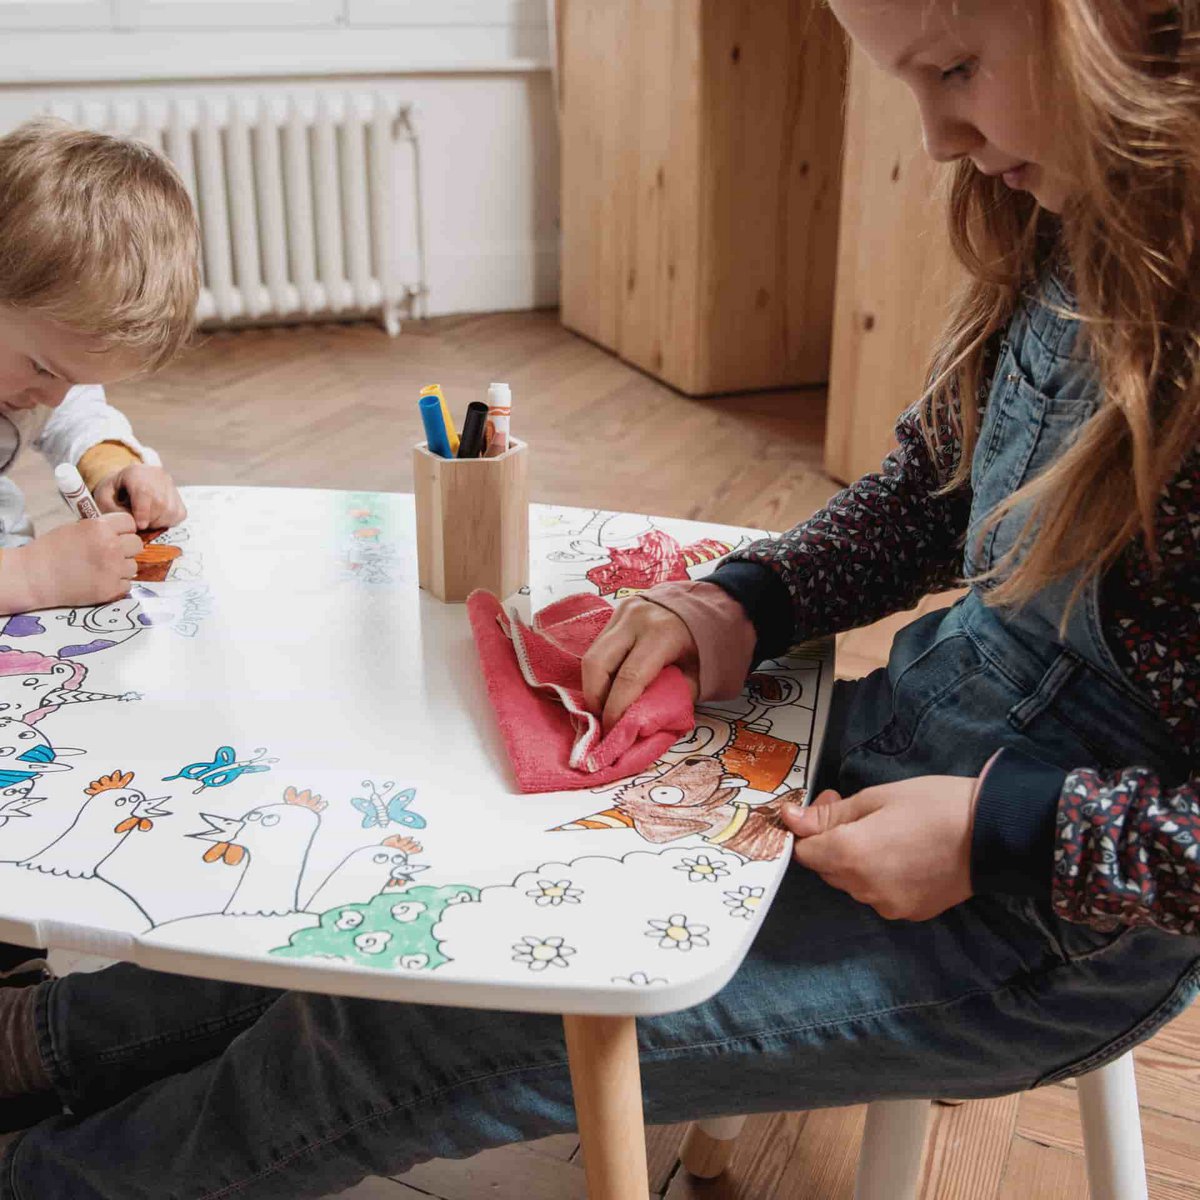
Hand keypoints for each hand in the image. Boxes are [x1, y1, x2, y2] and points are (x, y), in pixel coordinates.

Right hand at [2, 514, 141, 609]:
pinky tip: (100, 581)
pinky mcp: (111, 589)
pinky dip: (117, 584)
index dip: (123, 530)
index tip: (115, 536)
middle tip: (110, 554)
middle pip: (137, 544)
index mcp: (100, 528)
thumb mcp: (77, 528)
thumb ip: (101, 529)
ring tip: (102, 569)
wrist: (34, 577)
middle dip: (126, 548)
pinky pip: (127, 584)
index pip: (130, 523)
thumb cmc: (52, 550)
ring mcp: (113, 569)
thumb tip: (123, 532)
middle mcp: (111, 546)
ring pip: (134, 566)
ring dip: (122, 568)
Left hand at [94, 464, 186, 530]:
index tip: (139, 526)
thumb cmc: (113, 492)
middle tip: (139, 523)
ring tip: (146, 520)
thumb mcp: (104, 498)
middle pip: (160, 504)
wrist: (124, 483)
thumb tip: (133, 523)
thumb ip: (114, 511)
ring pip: (171, 510)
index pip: (145, 492)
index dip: (143, 512)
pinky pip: (179, 514)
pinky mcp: (178, 495)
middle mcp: (157, 475)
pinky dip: (168, 521)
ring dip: (158, 522)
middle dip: (149, 520)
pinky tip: (156, 518)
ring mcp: (170, 484)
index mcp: (135, 472)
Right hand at [581, 598, 700, 729]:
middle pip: (597, 663)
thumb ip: (669, 699)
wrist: (704, 607)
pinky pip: (597, 648)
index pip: (628, 677)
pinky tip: (607, 688)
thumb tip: (639, 723)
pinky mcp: (615, 614)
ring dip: (593, 686)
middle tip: (603, 720)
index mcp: (662, 633)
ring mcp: (622, 613)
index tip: (613, 731)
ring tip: (604, 707)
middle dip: (595, 698)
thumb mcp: (696, 676)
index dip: (616, 709)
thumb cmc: (703, 646)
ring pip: (591, 655)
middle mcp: (636, 619)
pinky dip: (598, 673)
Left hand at [783, 775, 978, 920]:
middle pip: (827, 869)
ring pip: (853, 883)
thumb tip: (791, 819)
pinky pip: (878, 894)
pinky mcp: (909, 913)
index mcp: (851, 855)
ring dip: (857, 860)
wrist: (994, 834)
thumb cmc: (935, 805)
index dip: (810, 830)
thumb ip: (831, 815)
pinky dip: (880, 876)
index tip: (828, 806)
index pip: (805, 853)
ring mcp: (888, 905)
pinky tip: (904, 853)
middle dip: (833, 842)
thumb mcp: (877, 798)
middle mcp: (865, 888)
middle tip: (857, 812)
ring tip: (888, 831)